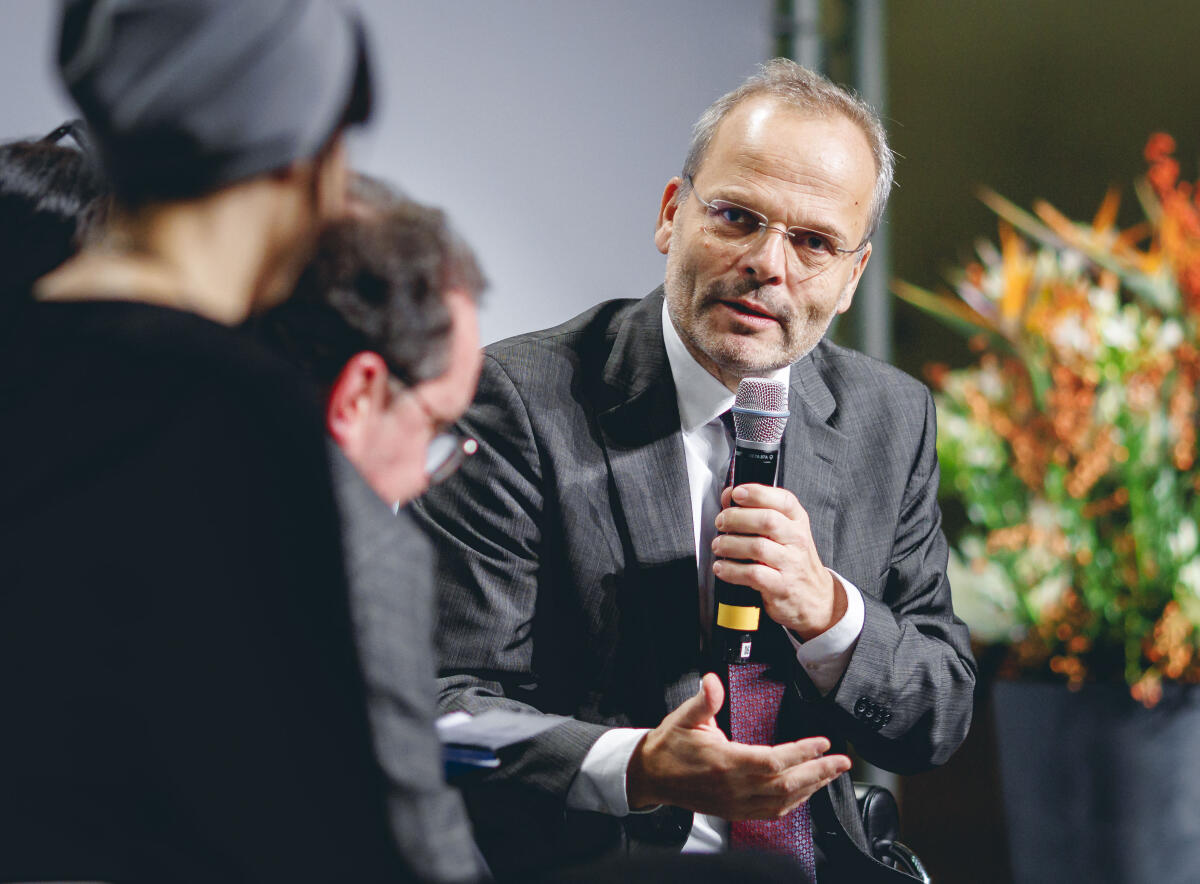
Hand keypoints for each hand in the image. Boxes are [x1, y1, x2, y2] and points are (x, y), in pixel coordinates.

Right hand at [625, 673, 850, 819]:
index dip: (802, 753)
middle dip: (819, 773)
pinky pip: (772, 812)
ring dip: (812, 788)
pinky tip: (805, 791)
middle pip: (787, 785)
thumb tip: (713, 680)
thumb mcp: (685, 717)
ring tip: (831, 774)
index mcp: (725, 762)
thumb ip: (704, 699)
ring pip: (783, 801)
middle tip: (842, 762)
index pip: (773, 760)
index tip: (822, 743)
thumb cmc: (669, 746)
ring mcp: (736, 803)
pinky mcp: (735, 811)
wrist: (650, 776)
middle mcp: (734, 787)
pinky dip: (794, 803)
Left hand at [711, 484, 846, 640]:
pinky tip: (722, 567)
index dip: (757, 493)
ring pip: (757, 547)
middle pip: (767, 521)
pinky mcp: (781, 586)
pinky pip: (752, 574)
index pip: (783, 500)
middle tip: (721, 522)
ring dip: (730, 544)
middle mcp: (797, 540)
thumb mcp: (787, 533)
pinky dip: (731, 570)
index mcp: (798, 522)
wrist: (815, 598)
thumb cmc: (794, 561)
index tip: (736, 493)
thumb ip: (761, 514)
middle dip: (737, 518)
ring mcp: (791, 564)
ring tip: (719, 545)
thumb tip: (729, 498)